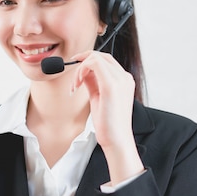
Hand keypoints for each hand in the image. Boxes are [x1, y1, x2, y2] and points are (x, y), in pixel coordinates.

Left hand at [70, 50, 143, 184]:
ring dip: (80, 68)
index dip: (89, 59)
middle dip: (83, 60)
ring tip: (75, 85)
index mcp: (124, 80)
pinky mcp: (111, 86)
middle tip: (71, 71)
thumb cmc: (108, 123)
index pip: (106, 60)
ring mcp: (120, 80)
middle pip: (101, 56)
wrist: (116, 140)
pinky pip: (94, 64)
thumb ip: (93, 82)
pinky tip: (77, 84)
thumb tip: (83, 72)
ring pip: (96, 58)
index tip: (76, 66)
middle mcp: (124, 77)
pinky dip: (81, 70)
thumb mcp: (98, 97)